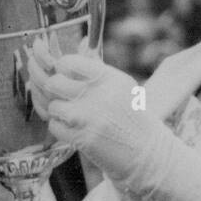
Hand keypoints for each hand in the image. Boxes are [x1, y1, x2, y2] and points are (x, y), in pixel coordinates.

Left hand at [27, 42, 164, 190]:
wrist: (147, 152)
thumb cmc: (132, 118)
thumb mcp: (121, 87)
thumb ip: (98, 71)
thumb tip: (77, 48)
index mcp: (107, 77)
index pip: (67, 62)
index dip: (61, 70)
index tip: (65, 77)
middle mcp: (96, 94)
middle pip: (54, 82)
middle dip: (54, 91)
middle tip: (63, 98)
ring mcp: (87, 116)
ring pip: (53, 105)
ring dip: (58, 112)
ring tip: (72, 117)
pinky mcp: (81, 137)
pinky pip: (55, 126)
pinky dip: (60, 129)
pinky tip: (74, 130)